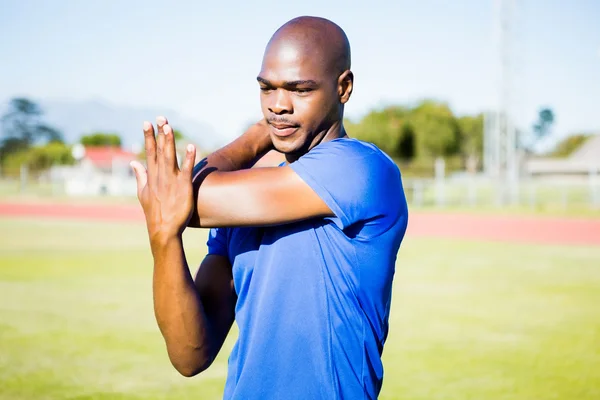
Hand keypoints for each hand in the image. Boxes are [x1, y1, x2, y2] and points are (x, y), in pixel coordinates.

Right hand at [130, 116, 196, 242]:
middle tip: (161, 118)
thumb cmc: (155, 212)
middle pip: (160, 150)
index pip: (149, 152)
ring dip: (169, 141)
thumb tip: (134, 163)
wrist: (163, 229)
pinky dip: (189, 158)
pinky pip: (187, 170)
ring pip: (170, 157)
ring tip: (169, 127)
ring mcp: (171, 180)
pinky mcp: (183, 186)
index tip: (146, 123)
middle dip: (160, 133)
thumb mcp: (143, 193)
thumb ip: (140, 176)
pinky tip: (191, 146)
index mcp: (151, 176)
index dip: (148, 137)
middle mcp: (160, 176)